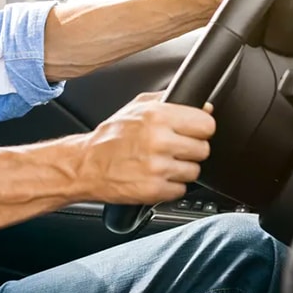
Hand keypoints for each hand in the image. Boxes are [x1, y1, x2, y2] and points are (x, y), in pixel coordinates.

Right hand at [79, 92, 214, 204]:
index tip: (192, 132)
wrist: (85, 165)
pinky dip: (170, 186)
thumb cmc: (110, 137)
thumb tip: (204, 106)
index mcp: (158, 116)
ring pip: (194, 171)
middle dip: (190, 150)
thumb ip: (170, 102)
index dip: (200, 129)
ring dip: (181, 170)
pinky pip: (181, 189)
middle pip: (203, 149)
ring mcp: (158, 167)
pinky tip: (155, 177)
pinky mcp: (155, 190)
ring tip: (161, 163)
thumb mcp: (136, 107)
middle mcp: (159, 141)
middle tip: (172, 149)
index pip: (207, 124)